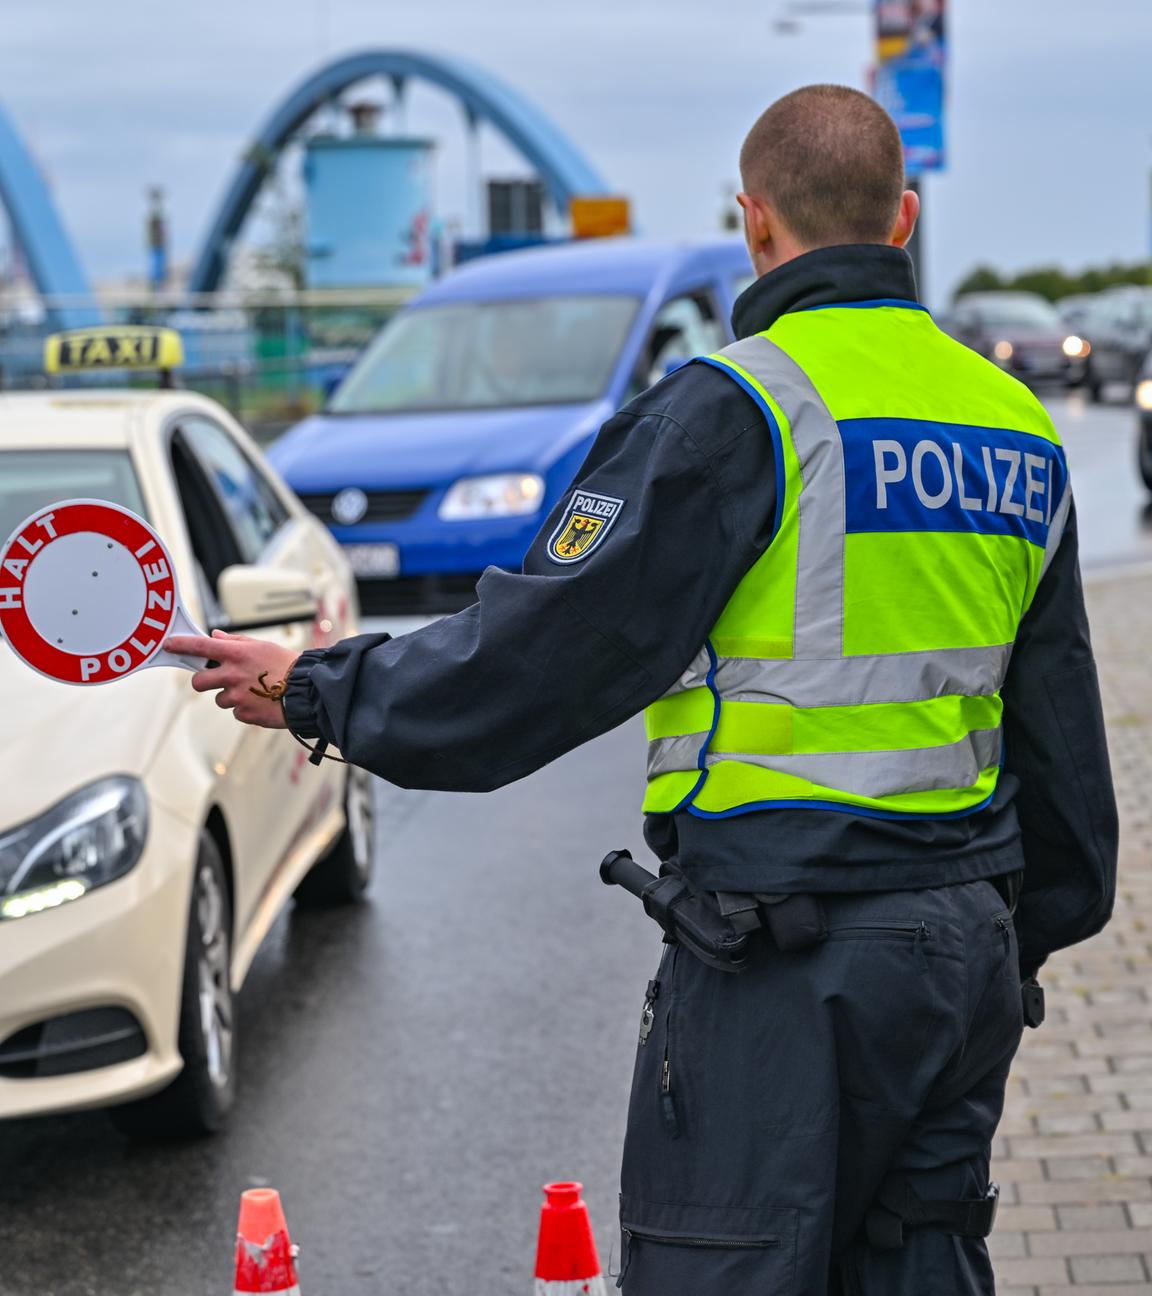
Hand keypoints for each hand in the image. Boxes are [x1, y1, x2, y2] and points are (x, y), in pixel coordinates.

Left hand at [164, 629, 296, 728]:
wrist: (308, 692)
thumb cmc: (287, 665)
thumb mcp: (263, 646)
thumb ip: (235, 642)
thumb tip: (215, 636)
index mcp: (236, 654)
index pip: (201, 647)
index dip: (181, 645)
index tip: (169, 644)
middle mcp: (232, 675)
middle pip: (199, 682)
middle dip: (204, 682)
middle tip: (218, 680)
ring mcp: (236, 696)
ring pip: (219, 699)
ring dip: (231, 696)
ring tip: (254, 691)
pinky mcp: (244, 714)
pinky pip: (236, 712)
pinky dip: (245, 708)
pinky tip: (262, 702)